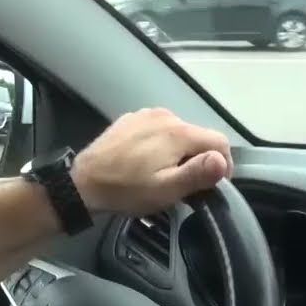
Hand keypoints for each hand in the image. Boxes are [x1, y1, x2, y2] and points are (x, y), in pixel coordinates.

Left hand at [70, 107, 231, 215]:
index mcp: (179, 132)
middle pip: (198, 136)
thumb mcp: (166, 189)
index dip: (223, 165)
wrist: (83, 183)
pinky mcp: (130, 120)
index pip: (219, 141)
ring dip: (179, 152)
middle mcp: (165, 115)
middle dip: (198, 159)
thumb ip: (198, 173)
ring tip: (163, 175)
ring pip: (178, 132)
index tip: (213, 185)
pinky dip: (160, 144)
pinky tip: (146, 162)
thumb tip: (222, 160)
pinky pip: (157, 130)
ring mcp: (145, 115)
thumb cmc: (126, 190)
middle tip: (185, 186)